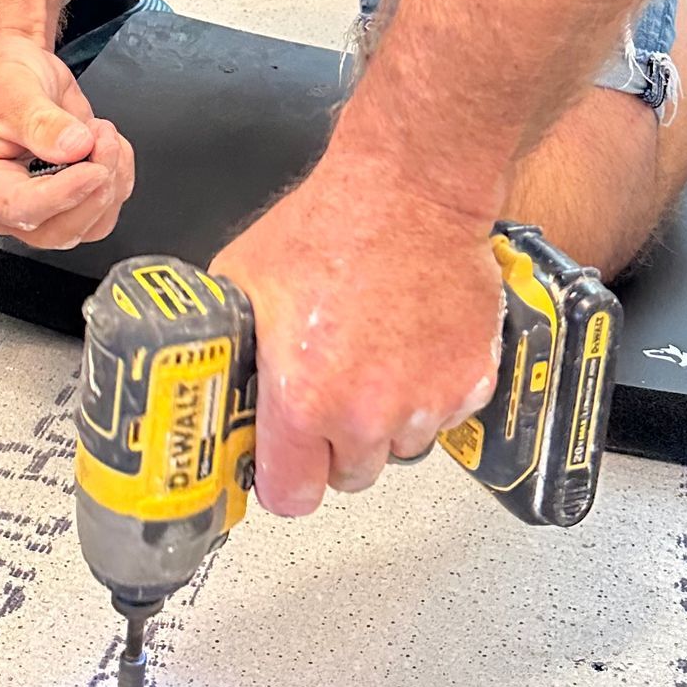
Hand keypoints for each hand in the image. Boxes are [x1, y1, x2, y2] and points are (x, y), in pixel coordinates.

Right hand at [0, 34, 134, 249]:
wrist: (12, 67)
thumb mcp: (12, 91)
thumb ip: (41, 121)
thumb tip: (74, 146)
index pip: (18, 208)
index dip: (61, 194)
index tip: (91, 169)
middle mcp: (1, 205)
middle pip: (56, 230)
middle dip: (92, 189)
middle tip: (101, 139)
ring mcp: (37, 205)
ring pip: (88, 225)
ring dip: (110, 181)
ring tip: (100, 132)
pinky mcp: (67, 199)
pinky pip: (105, 207)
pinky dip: (119, 176)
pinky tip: (105, 143)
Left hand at [212, 161, 504, 516]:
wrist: (410, 190)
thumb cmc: (331, 224)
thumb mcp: (245, 280)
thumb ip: (233, 344)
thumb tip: (215, 373)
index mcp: (302, 399)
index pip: (290, 496)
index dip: (284, 478)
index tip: (285, 461)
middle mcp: (366, 415)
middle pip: (349, 474)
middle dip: (336, 442)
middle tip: (333, 389)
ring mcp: (425, 403)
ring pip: (400, 446)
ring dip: (387, 417)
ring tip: (376, 355)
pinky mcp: (471, 383)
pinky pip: (446, 415)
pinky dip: (432, 391)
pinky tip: (414, 343)